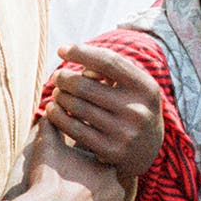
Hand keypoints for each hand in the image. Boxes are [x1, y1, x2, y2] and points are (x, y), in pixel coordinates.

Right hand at [12, 119, 130, 200]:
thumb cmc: (48, 182)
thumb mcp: (48, 148)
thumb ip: (51, 126)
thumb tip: (50, 107)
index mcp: (107, 168)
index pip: (102, 165)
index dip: (87, 169)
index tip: (73, 172)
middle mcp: (117, 192)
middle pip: (106, 189)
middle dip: (91, 190)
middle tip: (70, 192)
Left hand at [45, 43, 162, 179]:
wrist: (147, 150)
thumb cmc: (132, 107)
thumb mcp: (133, 86)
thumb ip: (111, 69)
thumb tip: (78, 57)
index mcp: (146, 87)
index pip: (108, 62)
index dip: (81, 52)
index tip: (62, 49)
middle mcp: (138, 110)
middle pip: (85, 85)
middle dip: (64, 78)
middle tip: (57, 77)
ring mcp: (125, 132)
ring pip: (76, 107)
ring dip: (59, 96)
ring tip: (57, 93)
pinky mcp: (111, 151)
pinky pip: (74, 129)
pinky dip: (58, 117)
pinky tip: (53, 110)